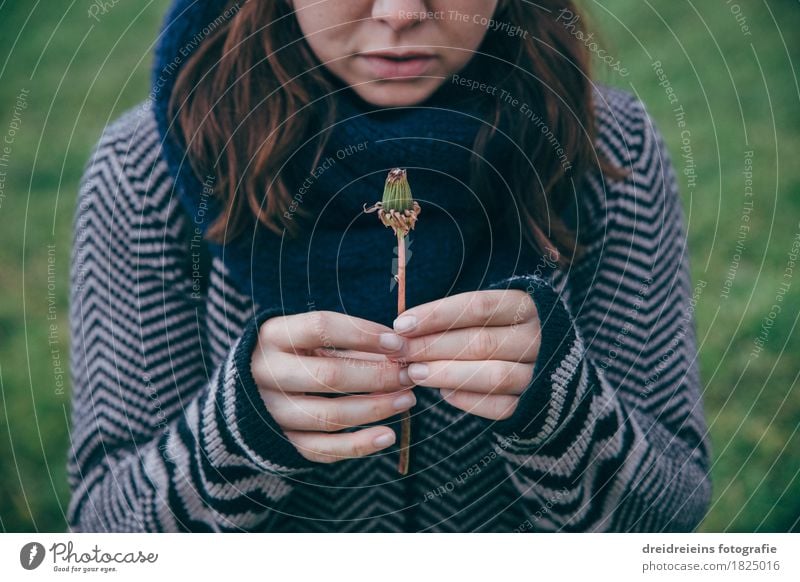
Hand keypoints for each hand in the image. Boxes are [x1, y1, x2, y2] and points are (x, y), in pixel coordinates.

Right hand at [251, 311, 415, 462]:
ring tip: (407, 400)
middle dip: (377, 376)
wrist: (246, 387)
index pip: (322, 327)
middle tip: (408, 375)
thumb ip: (348, 341)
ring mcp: (271, 410)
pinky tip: (388, 436)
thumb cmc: (291, 353)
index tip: (398, 343)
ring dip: (375, 409)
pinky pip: (322, 449)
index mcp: (273, 335)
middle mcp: (266, 372)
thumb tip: (398, 349)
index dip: (364, 334)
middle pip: (329, 376)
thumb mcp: (309, 338)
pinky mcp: (280, 441)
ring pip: (329, 415)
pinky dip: (358, 445)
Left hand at [386, 290, 539, 419]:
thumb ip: (444, 318)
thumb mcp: (473, 312)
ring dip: (447, 374)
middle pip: (482, 342)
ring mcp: (536, 372)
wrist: (528, 357)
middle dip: (432, 347)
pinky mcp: (531, 403)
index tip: (401, 325)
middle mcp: (536, 338)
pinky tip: (443, 394)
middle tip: (399, 351)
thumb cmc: (487, 326)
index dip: (437, 315)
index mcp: (523, 306)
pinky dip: (469, 401)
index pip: (479, 306)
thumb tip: (400, 330)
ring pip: (494, 376)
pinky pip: (501, 407)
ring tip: (413, 372)